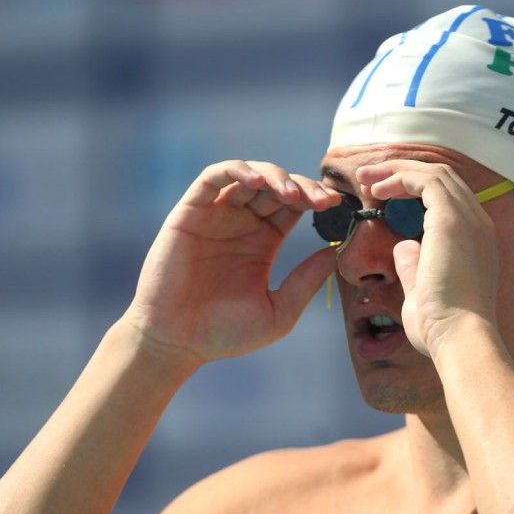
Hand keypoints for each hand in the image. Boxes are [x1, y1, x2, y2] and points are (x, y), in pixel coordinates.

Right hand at [121, 160, 340, 362]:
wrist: (176, 343)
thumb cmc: (225, 333)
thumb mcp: (279, 311)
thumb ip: (307, 281)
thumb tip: (337, 250)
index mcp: (263, 240)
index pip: (294, 205)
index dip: (315, 199)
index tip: (335, 205)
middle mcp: (241, 222)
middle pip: (277, 186)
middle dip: (302, 187)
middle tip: (322, 201)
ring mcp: (215, 215)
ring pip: (248, 175)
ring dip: (274, 176)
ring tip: (291, 193)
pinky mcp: (190, 212)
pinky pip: (213, 177)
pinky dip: (236, 170)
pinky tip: (257, 181)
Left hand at [355, 160, 500, 355]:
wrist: (459, 337)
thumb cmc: (441, 327)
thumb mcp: (423, 290)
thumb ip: (414, 265)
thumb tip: (403, 247)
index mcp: (476, 241)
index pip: (448, 199)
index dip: (414, 190)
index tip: (383, 196)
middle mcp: (478, 224)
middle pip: (443, 179)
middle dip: (403, 172)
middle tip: (368, 178)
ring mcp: (469, 219)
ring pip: (435, 173)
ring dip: (397, 170)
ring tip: (366, 178)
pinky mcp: (452, 219)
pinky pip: (426, 180)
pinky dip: (399, 178)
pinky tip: (376, 190)